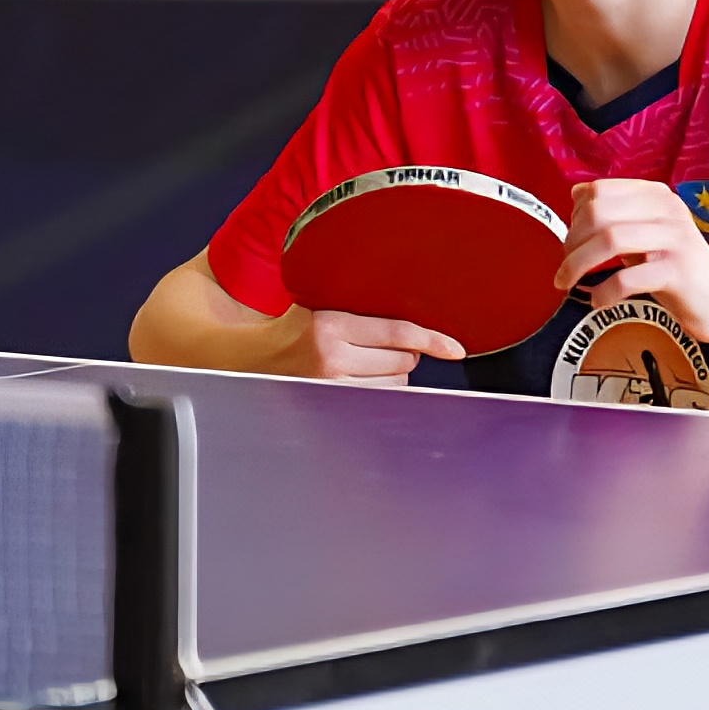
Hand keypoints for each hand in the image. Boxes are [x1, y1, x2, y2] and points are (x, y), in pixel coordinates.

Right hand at [261, 305, 463, 384]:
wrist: (252, 359)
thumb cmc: (293, 327)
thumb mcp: (320, 303)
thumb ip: (360, 307)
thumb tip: (412, 315)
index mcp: (330, 324)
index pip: (396, 332)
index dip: (431, 339)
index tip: (456, 349)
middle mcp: (330, 358)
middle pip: (403, 361)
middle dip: (405, 354)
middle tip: (383, 346)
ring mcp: (330, 387)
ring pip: (395, 384)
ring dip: (392, 373)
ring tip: (366, 363)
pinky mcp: (331, 406)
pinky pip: (380, 399)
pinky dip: (382, 390)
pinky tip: (364, 380)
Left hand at [558, 180, 708, 340]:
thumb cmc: (679, 268)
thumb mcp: (647, 233)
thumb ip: (618, 216)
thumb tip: (576, 198)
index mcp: (656, 196)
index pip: (600, 190)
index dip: (575, 215)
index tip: (570, 239)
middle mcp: (666, 210)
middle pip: (598, 213)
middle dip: (571, 242)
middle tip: (565, 266)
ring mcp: (674, 240)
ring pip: (609, 240)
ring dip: (578, 265)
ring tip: (569, 283)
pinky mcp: (678, 272)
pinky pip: (627, 278)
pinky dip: (604, 292)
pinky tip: (599, 301)